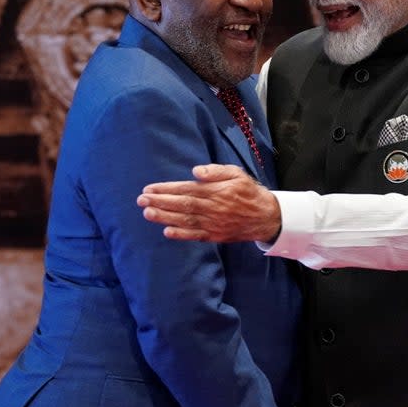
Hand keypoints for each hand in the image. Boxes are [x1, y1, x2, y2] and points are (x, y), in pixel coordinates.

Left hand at [137, 164, 281, 242]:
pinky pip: (195, 235)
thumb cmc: (248, 191)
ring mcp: (214, 223)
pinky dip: (181, 234)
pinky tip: (166, 232)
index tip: (149, 188)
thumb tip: (196, 171)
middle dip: (160, 202)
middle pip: (182, 205)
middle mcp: (213, 207)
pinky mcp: (215, 235)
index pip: (186, 189)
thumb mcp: (236, 173)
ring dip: (165, 217)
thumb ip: (216, 171)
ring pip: (186, 220)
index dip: (166, 189)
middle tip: (141, 200)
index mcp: (216, 191)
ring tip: (147, 213)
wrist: (266, 216)